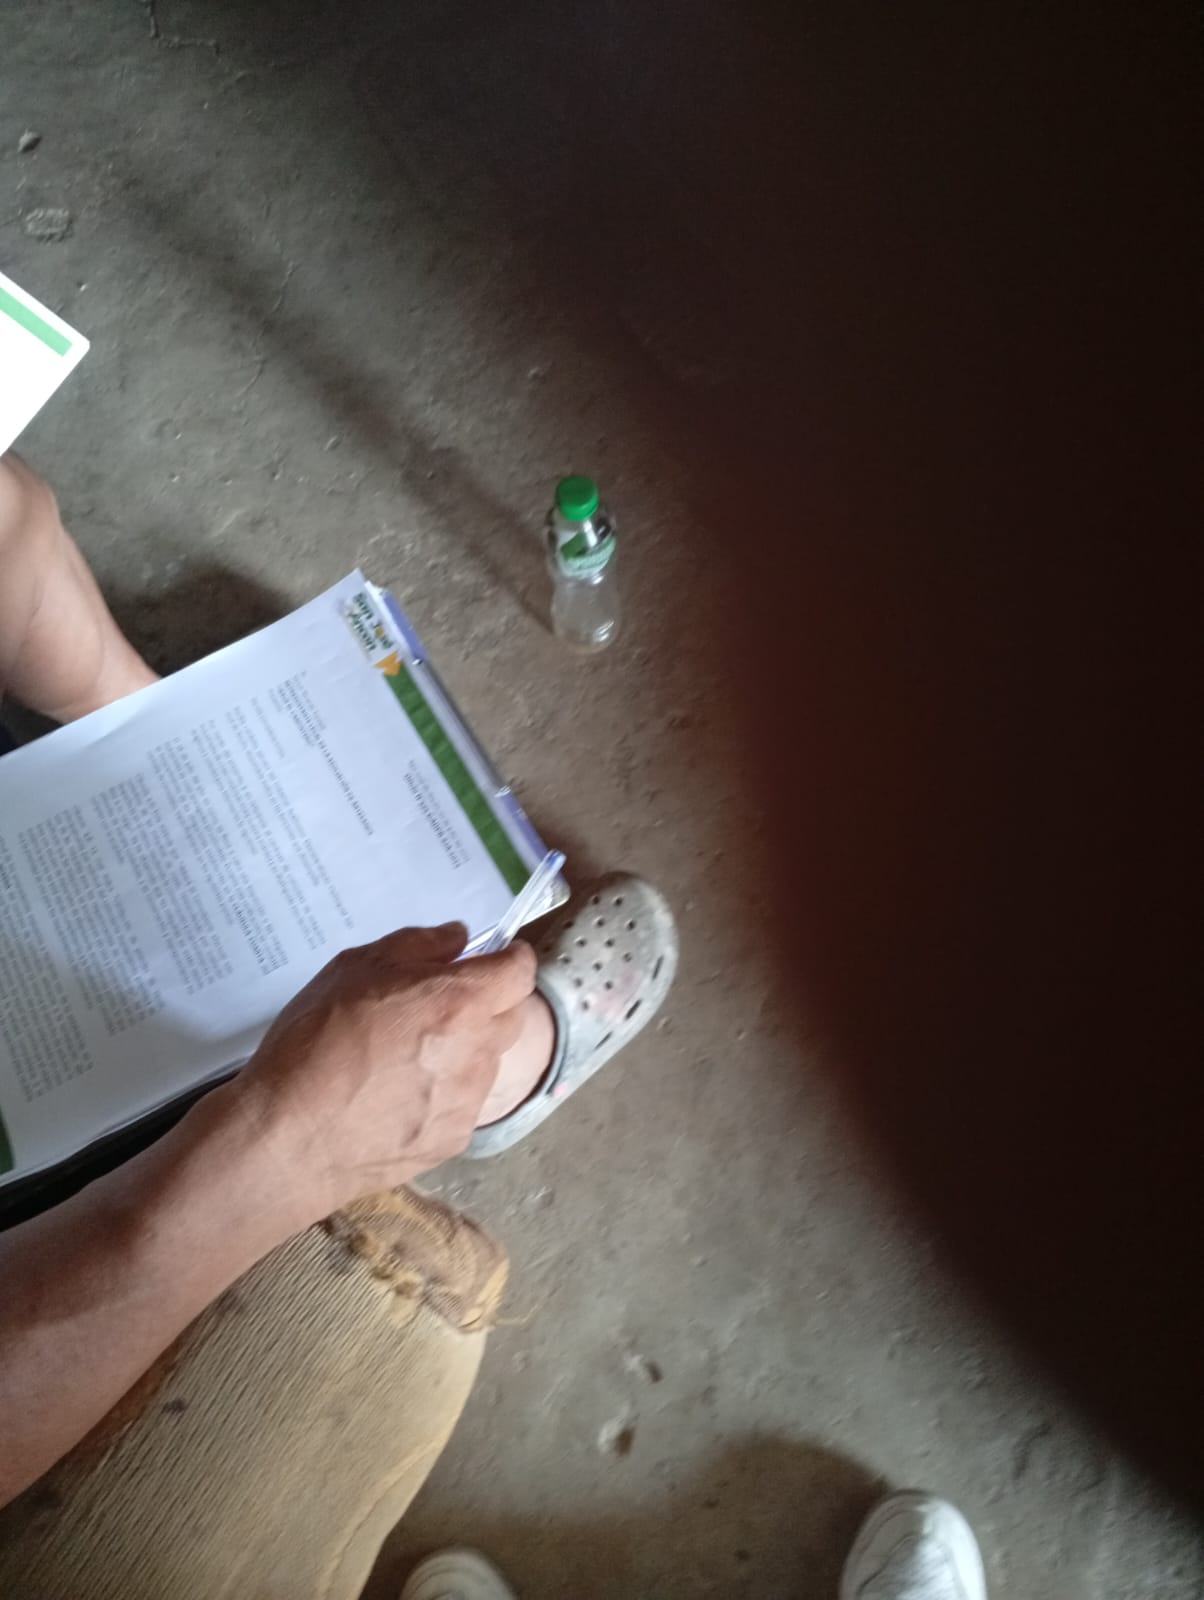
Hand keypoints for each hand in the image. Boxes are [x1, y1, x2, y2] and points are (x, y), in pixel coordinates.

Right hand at [231, 923, 535, 1221]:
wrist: (289, 1138)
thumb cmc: (314, 1042)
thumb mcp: (354, 968)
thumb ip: (417, 945)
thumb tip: (458, 939)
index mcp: (460, 1001)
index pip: (520, 972)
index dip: (510, 959)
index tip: (496, 958)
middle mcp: (478, 1051)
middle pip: (511, 1017)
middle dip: (488, 1004)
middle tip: (440, 1006)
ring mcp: (469, 1102)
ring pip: (486, 1063)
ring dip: (464, 1051)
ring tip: (408, 1058)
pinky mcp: (453, 1141)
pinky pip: (463, 1105)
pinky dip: (444, 1095)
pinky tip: (399, 1098)